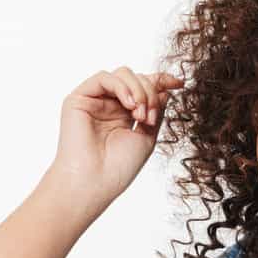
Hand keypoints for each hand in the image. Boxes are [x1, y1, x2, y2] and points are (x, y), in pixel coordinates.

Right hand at [49, 66, 183, 203]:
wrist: (94, 182)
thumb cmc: (118, 167)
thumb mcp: (147, 137)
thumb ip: (156, 111)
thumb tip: (166, 89)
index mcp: (125, 114)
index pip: (144, 88)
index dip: (162, 81)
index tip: (179, 83)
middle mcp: (110, 105)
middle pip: (137, 79)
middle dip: (151, 93)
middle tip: (151, 117)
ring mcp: (95, 100)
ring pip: (123, 74)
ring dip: (139, 91)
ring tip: (140, 115)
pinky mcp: (78, 99)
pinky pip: (104, 77)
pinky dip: (122, 87)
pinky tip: (129, 105)